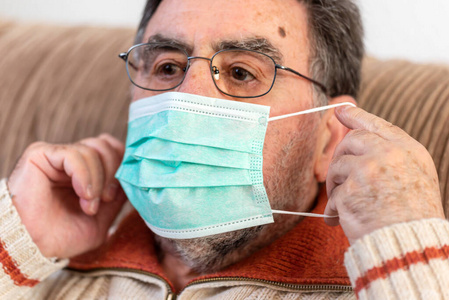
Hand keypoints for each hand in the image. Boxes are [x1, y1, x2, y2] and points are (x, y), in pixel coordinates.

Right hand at [7, 134, 126, 257]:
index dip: (123, 165)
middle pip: (107, 146)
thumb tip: (134, 176)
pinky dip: (85, 175)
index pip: (113, 149)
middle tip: (106, 199)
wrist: (35, 248)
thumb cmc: (64, 236)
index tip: (120, 192)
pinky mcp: (41, 154)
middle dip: (113, 173)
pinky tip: (83, 194)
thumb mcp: (103, 217)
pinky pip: (74, 154)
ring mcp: (57, 156)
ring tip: (89, 205)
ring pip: (93, 149)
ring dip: (98, 180)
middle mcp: (73, 161)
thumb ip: (118, 194)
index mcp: (87, 171)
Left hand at [324, 106, 444, 243]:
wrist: (411, 247)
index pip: (377, 124)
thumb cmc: (413, 217)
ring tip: (343, 205)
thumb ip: (391, 156)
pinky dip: (333, 209)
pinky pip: (332, 194)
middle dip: (340, 157)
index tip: (341, 109)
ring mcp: (368, 170)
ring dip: (335, 185)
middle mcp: (388, 154)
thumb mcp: (415, 177)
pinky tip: (340, 220)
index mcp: (408, 150)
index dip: (356, 115)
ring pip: (337, 166)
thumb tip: (359, 141)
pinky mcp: (350, 190)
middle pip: (350, 141)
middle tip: (338, 179)